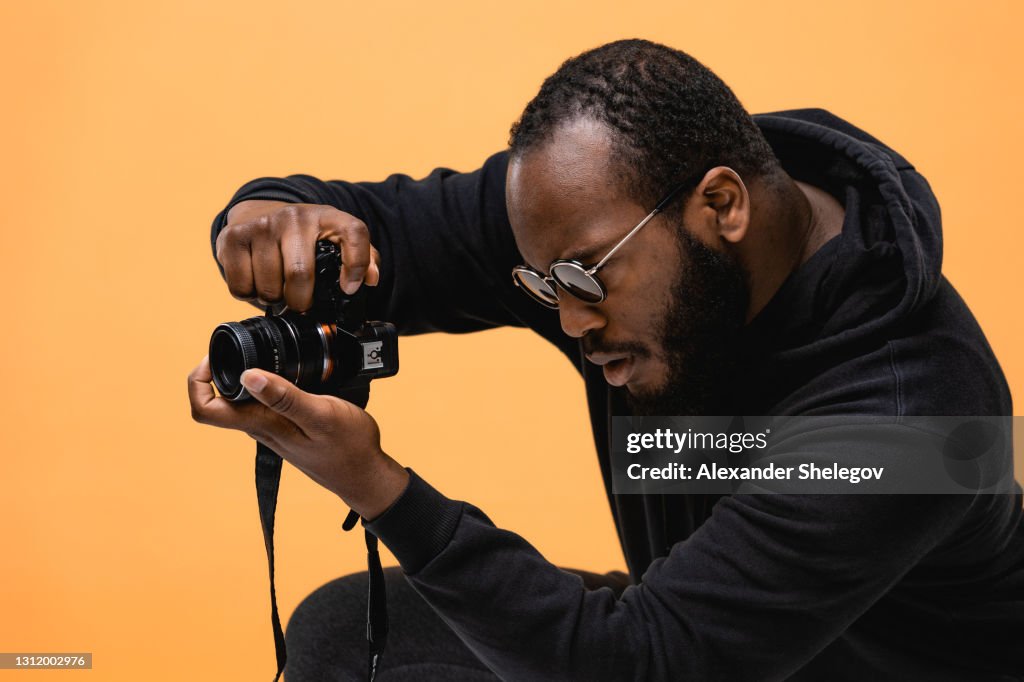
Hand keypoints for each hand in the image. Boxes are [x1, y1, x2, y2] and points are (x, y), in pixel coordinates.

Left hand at [188, 356, 408, 519]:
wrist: (366, 474)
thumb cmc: (348, 447)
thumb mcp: (321, 415)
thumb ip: (285, 398)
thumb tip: (248, 376)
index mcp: (260, 423)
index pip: (205, 409)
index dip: (199, 381)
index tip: (215, 357)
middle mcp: (260, 427)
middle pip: (217, 402)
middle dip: (218, 370)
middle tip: (238, 346)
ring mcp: (273, 428)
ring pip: (240, 401)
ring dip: (242, 375)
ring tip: (261, 353)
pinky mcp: (288, 426)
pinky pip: (263, 402)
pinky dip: (266, 383)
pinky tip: (287, 372)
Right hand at [217, 200, 381, 309]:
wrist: (258, 212)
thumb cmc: (304, 236)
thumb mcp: (335, 238)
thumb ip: (362, 257)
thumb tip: (370, 280)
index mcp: (327, 216)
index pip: (353, 233)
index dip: (357, 264)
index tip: (349, 288)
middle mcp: (294, 217)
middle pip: (299, 275)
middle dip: (300, 301)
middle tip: (299, 301)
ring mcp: (262, 224)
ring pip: (268, 287)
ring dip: (273, 299)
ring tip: (276, 288)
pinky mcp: (232, 236)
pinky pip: (241, 286)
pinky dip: (248, 294)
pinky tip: (255, 280)